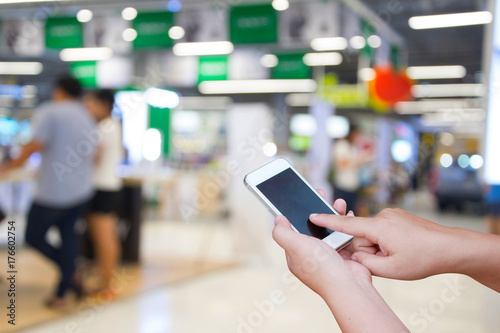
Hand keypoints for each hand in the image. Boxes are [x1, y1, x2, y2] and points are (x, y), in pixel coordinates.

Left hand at [272, 190, 371, 297]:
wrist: (350, 287)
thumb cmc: (322, 268)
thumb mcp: (295, 246)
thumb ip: (282, 232)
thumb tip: (277, 219)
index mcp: (295, 254)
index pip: (292, 229)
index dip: (295, 213)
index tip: (299, 197)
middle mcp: (310, 255)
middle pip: (312, 226)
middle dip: (317, 208)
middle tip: (321, 193)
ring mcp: (328, 255)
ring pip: (329, 228)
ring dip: (333, 213)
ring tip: (339, 202)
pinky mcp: (344, 254)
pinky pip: (344, 234)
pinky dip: (346, 224)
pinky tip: (348, 214)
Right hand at [309, 208, 462, 279]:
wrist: (451, 247)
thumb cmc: (424, 258)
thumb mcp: (391, 269)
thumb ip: (366, 263)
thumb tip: (355, 255)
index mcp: (379, 227)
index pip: (346, 223)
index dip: (327, 220)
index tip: (312, 214)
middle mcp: (383, 216)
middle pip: (361, 235)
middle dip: (369, 249)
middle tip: (388, 259)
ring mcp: (392, 215)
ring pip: (372, 234)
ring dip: (379, 246)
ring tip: (400, 254)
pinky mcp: (398, 216)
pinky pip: (382, 230)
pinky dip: (386, 241)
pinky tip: (403, 248)